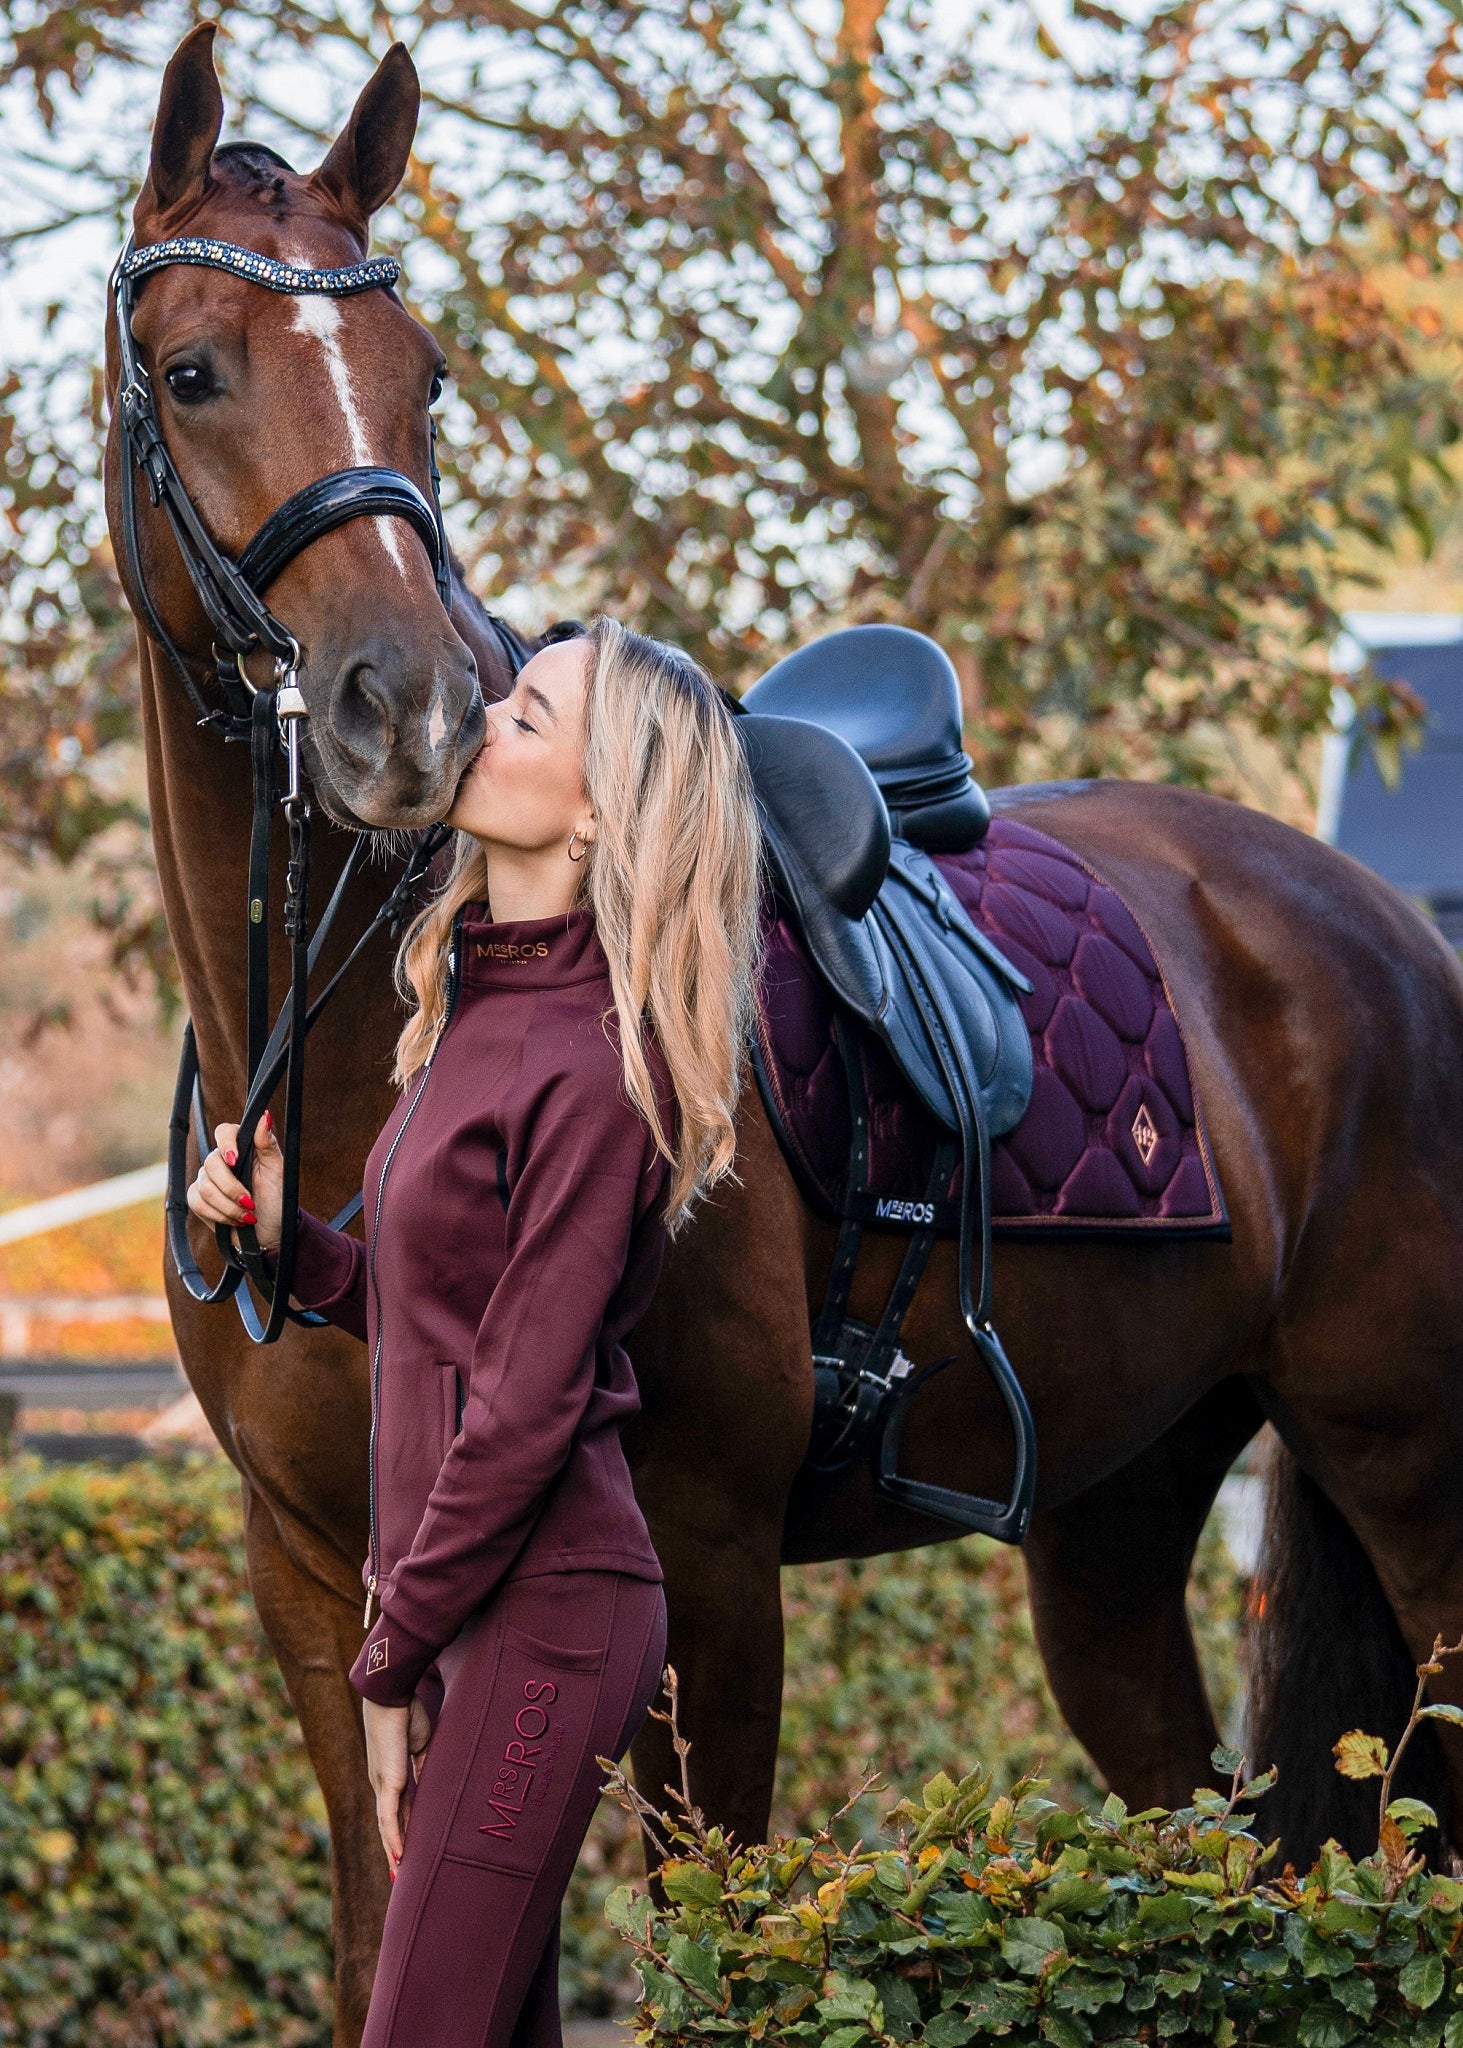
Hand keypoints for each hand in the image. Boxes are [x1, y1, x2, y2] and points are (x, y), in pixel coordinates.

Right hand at [186, 1113, 283, 1251]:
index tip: (234, 1161)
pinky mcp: (198, 1198)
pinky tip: (233, 1220)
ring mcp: (208, 1179)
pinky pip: (197, 1202)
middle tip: (251, 1203)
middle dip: (232, 1189)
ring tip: (247, 1216)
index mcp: (243, 1148)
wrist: (268, 1233)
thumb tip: (265, 1115)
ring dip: (229, 1206)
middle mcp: (223, 1160)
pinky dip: (218, 1215)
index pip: (224, 1131)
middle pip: (212, 1164)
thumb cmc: (277, 1200)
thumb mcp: (278, 1172)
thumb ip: (267, 1144)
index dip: (225, 1144)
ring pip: (205, 1187)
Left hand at [364, 1695, 434, 1871]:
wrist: (393, 1695)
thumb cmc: (407, 1712)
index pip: (398, 1809)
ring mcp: (382, 1783)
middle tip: (398, 1872)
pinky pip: (389, 1816)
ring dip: (392, 1849)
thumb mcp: (421, 1743)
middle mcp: (382, 1782)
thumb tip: (432, 1785)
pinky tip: (398, 1855)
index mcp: (391, 1772)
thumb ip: (424, 1766)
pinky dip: (393, 1836)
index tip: (408, 1848)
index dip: (403, 1829)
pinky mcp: (387, 1781)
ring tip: (398, 1873)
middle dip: (393, 1847)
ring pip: (386, 1825)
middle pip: (388, 1823)